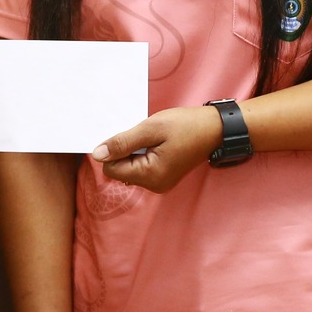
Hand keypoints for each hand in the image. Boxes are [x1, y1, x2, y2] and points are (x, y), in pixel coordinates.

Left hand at [90, 104, 223, 193]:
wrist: (215, 129)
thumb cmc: (186, 126)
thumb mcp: (151, 129)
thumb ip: (122, 142)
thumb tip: (97, 155)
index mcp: (150, 176)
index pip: (111, 169)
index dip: (114, 150)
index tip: (129, 134)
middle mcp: (154, 185)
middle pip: (120, 170)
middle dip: (125, 150)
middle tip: (144, 135)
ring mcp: (159, 183)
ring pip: (130, 168)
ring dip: (134, 151)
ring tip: (153, 138)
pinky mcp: (163, 177)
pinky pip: (141, 167)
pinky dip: (143, 153)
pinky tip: (156, 142)